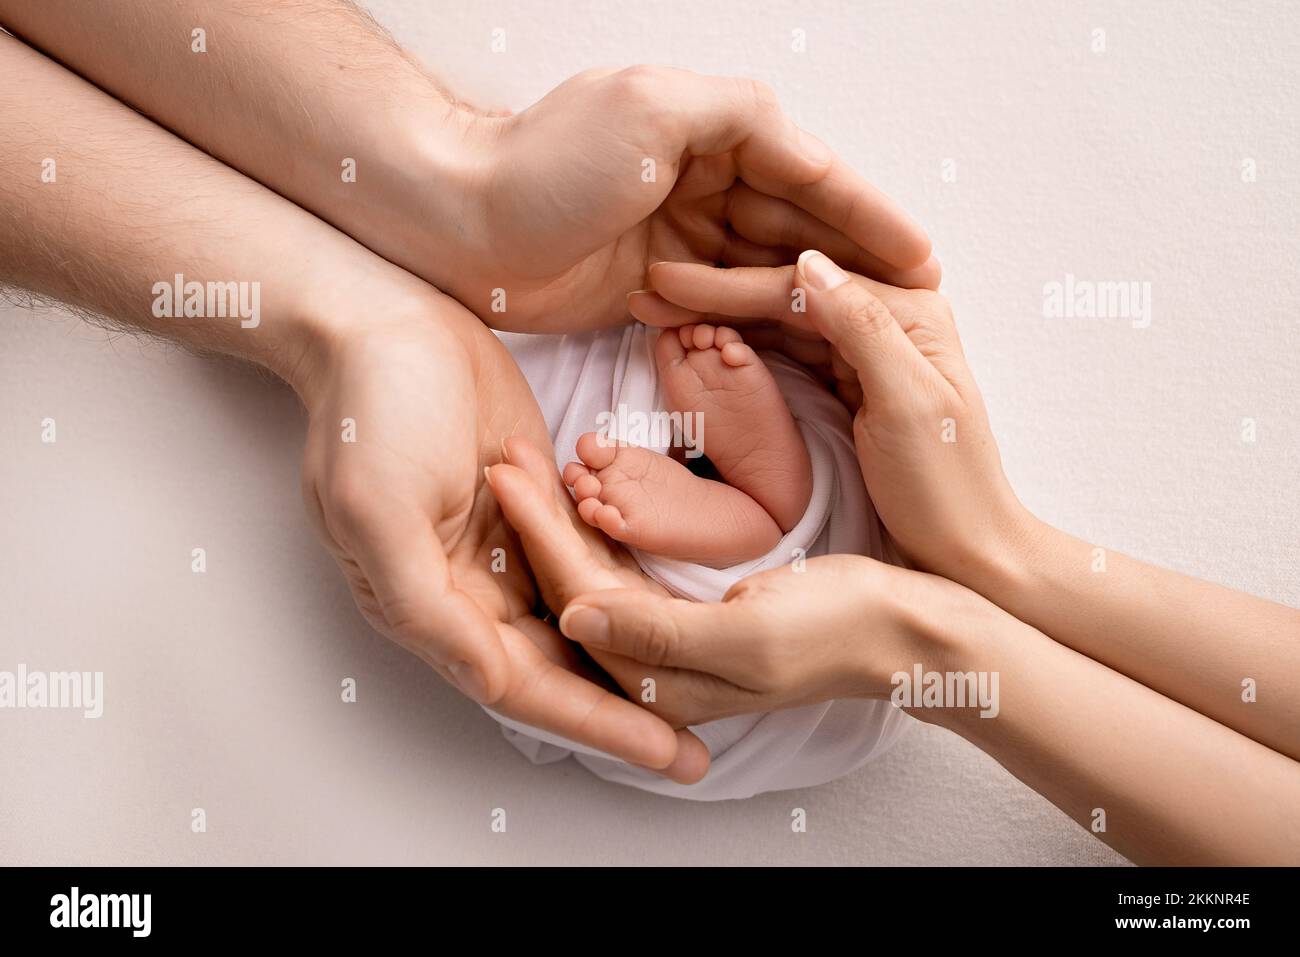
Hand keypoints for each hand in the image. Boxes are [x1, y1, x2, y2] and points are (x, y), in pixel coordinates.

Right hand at [291, 286, 707, 780]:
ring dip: (631, 659)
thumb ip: (427, 608)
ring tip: (697, 696)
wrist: (387, 318)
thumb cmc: (373, 406)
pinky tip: (673, 615)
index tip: (664, 753)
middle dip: (625, 709)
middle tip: (695, 754)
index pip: (523, 684)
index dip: (595, 722)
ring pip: (580, 621)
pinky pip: (588, 561)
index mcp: (430, 603)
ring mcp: (505, 545)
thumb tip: (487, 683)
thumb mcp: (377, 510)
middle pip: (560, 666)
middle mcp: (470, 589)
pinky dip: (626, 593)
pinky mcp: (535, 502)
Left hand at [439, 66, 939, 331]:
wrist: (461, 224)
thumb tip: (803, 144)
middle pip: (799, 224)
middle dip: (856, 261)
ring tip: (875, 331)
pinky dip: (757, 322)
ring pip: (765, 268)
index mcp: (714, 129)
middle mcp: (704, 179)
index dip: (870, 217)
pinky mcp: (654, 287)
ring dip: (816, 296)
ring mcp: (680, 236)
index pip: (812, 176)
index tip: (922, 256)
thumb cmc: (548, 163)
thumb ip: (740, 116)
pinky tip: (801, 343)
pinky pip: (722, 306)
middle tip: (918, 304)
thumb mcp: (654, 110)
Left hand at [484, 436, 965, 725]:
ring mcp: (666, 638)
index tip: (506, 471)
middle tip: (504, 454)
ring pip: (594, 570)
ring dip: (560, 517)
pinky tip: (579, 487)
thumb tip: (572, 619)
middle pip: (575, 582)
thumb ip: (658, 633)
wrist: (900, 629)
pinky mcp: (684, 609)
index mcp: (659, 684)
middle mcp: (651, 668)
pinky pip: (622, 565)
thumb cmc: (835, 632)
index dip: (539, 532)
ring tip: (528, 460)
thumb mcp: (748, 634)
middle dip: (537, 519)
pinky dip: (597, 524)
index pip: (577, 598)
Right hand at [626, 253, 1032, 584]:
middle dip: (713, 293)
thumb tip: (808, 261)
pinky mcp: (851, 385)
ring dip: (720, 317)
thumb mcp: (907, 404)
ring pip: (780, 322)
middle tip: (647, 291)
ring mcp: (867, 353)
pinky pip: (787, 354)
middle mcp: (890, 320)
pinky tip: (703, 343)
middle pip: (786, 296)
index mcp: (910, 312)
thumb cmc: (946, 488)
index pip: (802, 286)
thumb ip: (863, 327)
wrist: (969, 553)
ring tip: (660, 313)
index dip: (727, 284)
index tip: (664, 282)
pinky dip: (742, 348)